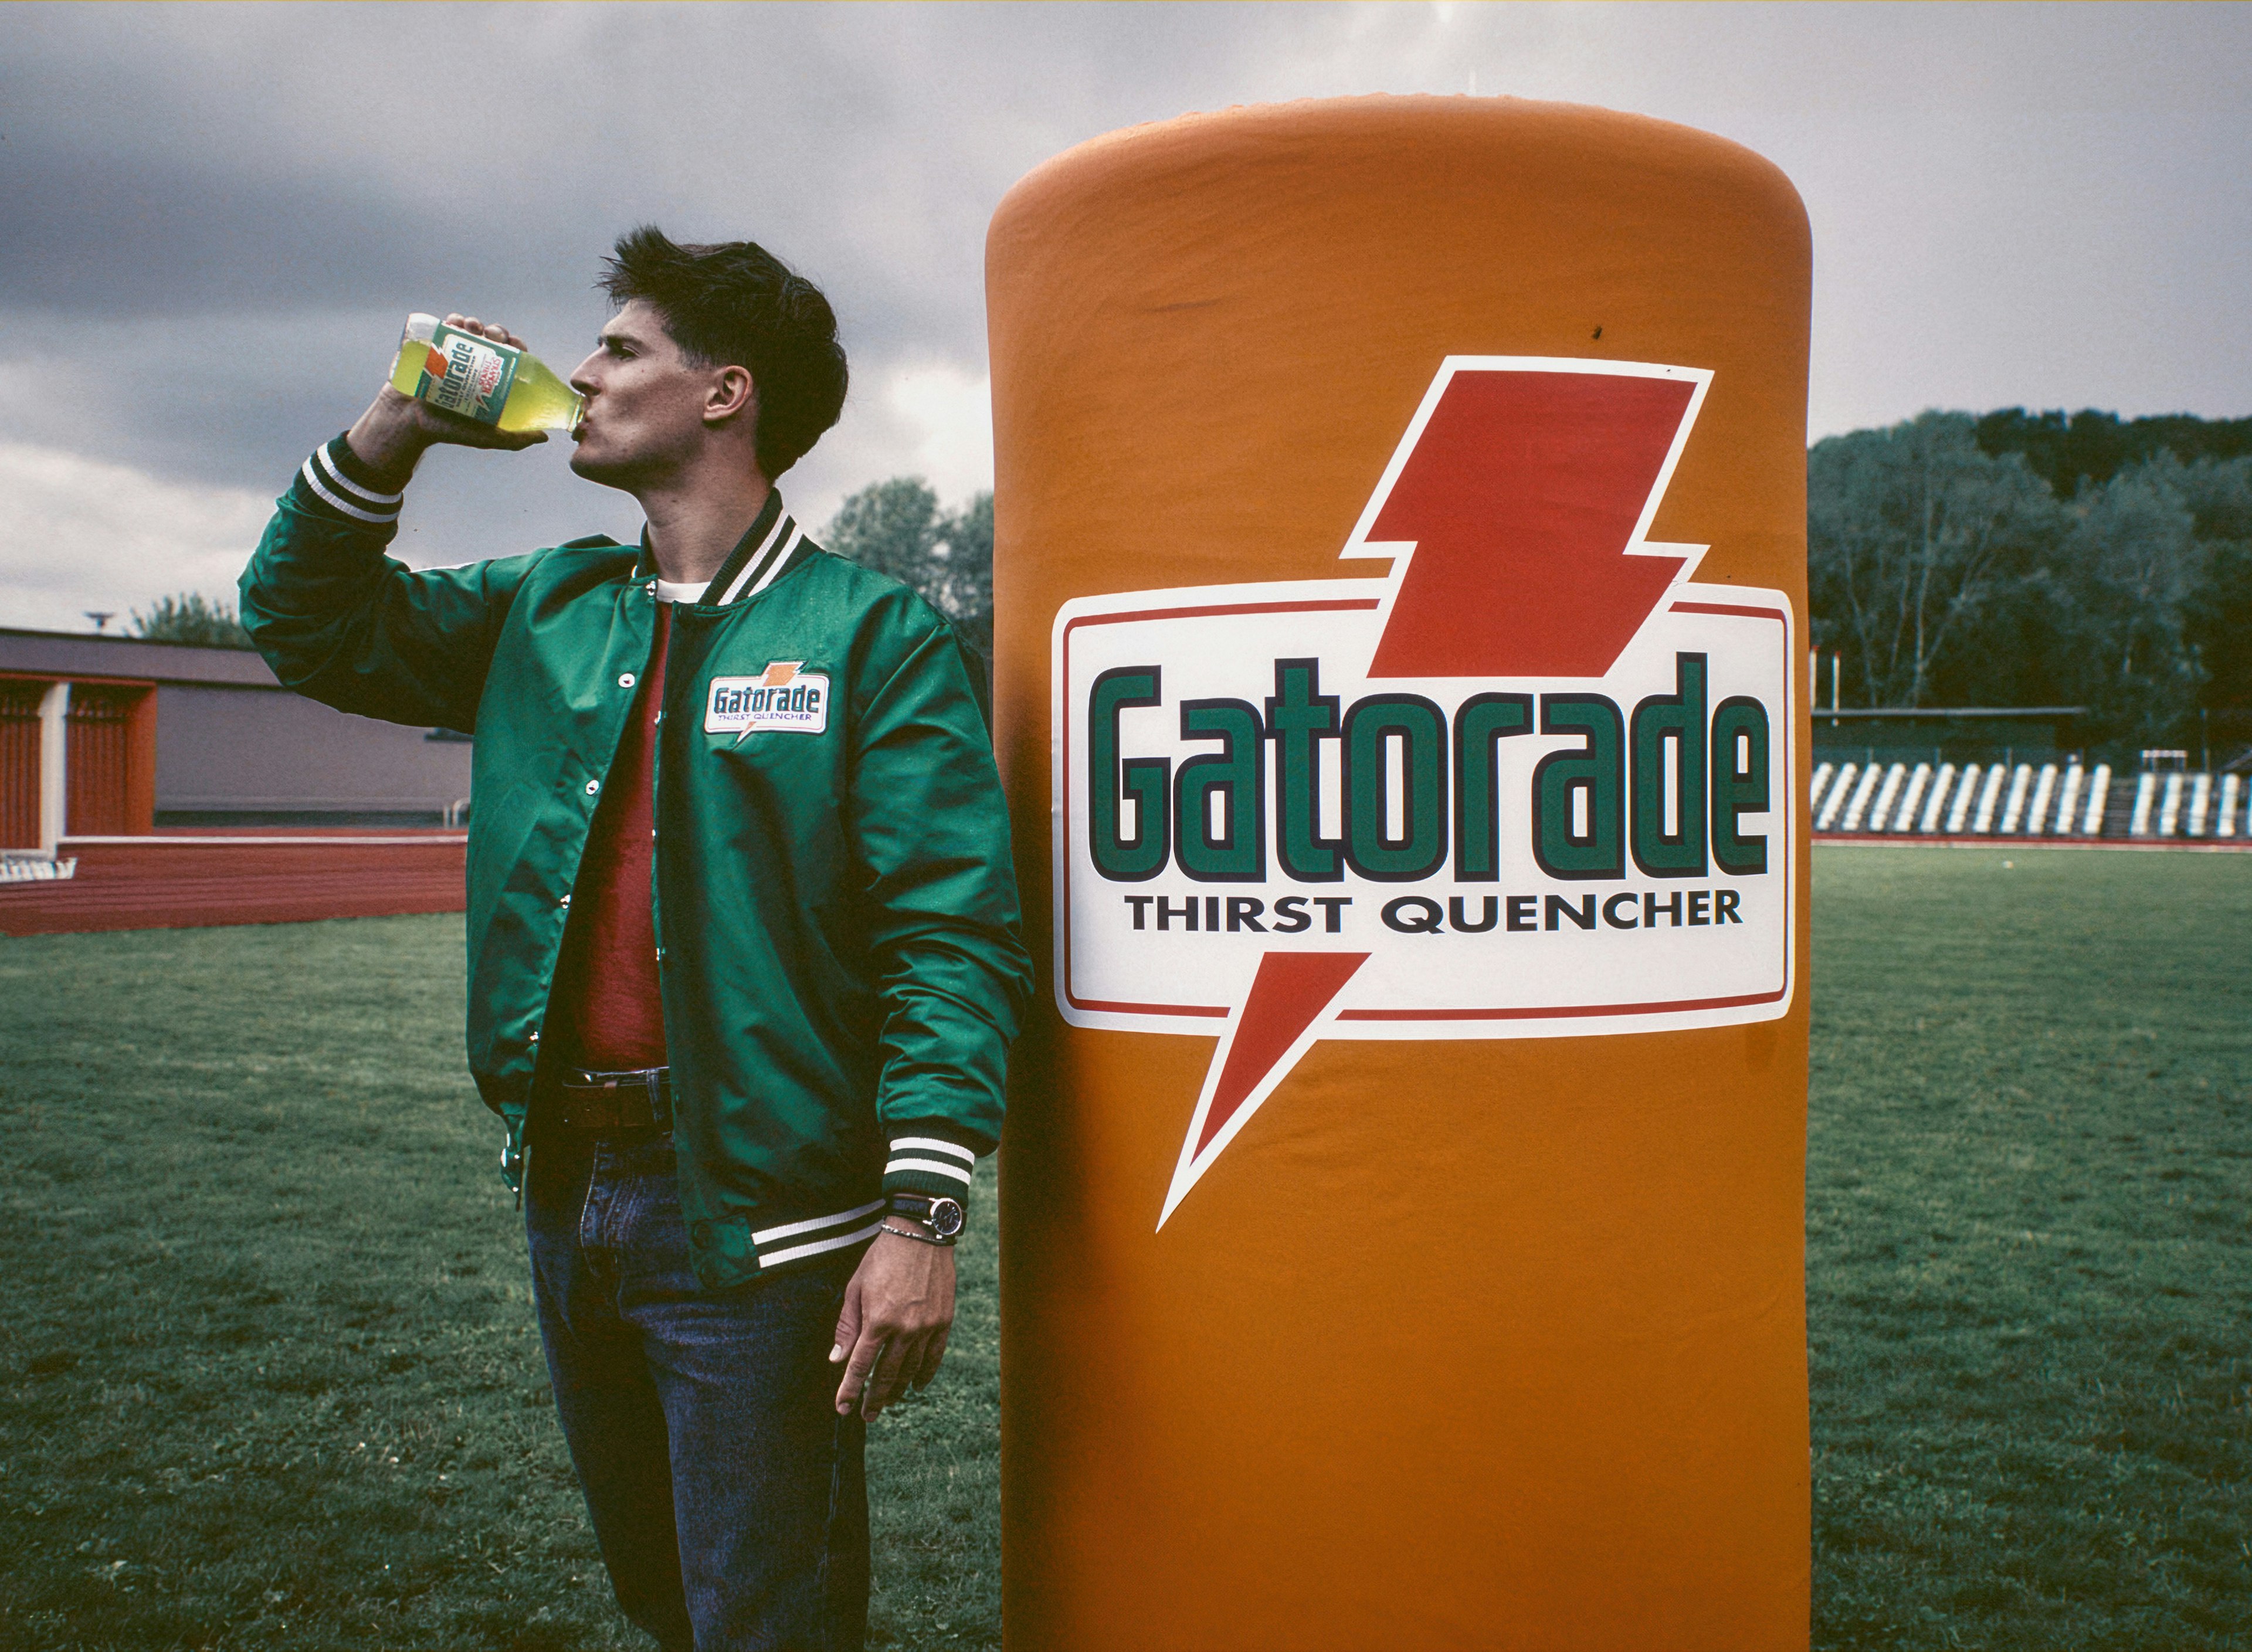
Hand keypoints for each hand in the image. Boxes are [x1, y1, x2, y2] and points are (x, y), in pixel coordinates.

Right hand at [345, 313, 546, 488]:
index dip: (516, 346)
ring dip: (476, 322)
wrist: (407, 422)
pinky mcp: (432, 348)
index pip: (509, 358)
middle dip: (496, 332)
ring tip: (474, 327)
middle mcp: (473, 365)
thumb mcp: (485, 437)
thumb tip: (545, 437)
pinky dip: (453, 319)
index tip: (516, 344)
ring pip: (470, 331)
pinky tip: (457, 321)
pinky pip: (445, 327)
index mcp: (489, 380)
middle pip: (491, 340)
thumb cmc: (448, 430)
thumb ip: (513, 440)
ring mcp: (452, 355)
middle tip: (493, 336)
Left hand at [829, 1227, 955, 1418]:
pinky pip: (934, 1356)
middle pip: (886, 1375)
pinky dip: (925, 1373)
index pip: (860, 1366)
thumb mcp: (855, 1288)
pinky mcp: (944, 1320)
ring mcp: (927, 1327)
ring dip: (898, 1390)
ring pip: (911, 1370)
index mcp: (877, 1321)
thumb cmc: (882, 1258)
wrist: (920, 1235)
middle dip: (874, 1399)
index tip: (842, 1408)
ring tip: (888, 1402)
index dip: (850, 1390)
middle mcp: (904, 1329)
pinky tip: (917, 1385)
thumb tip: (837, 1359)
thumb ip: (847, 1326)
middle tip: (867, 1416)